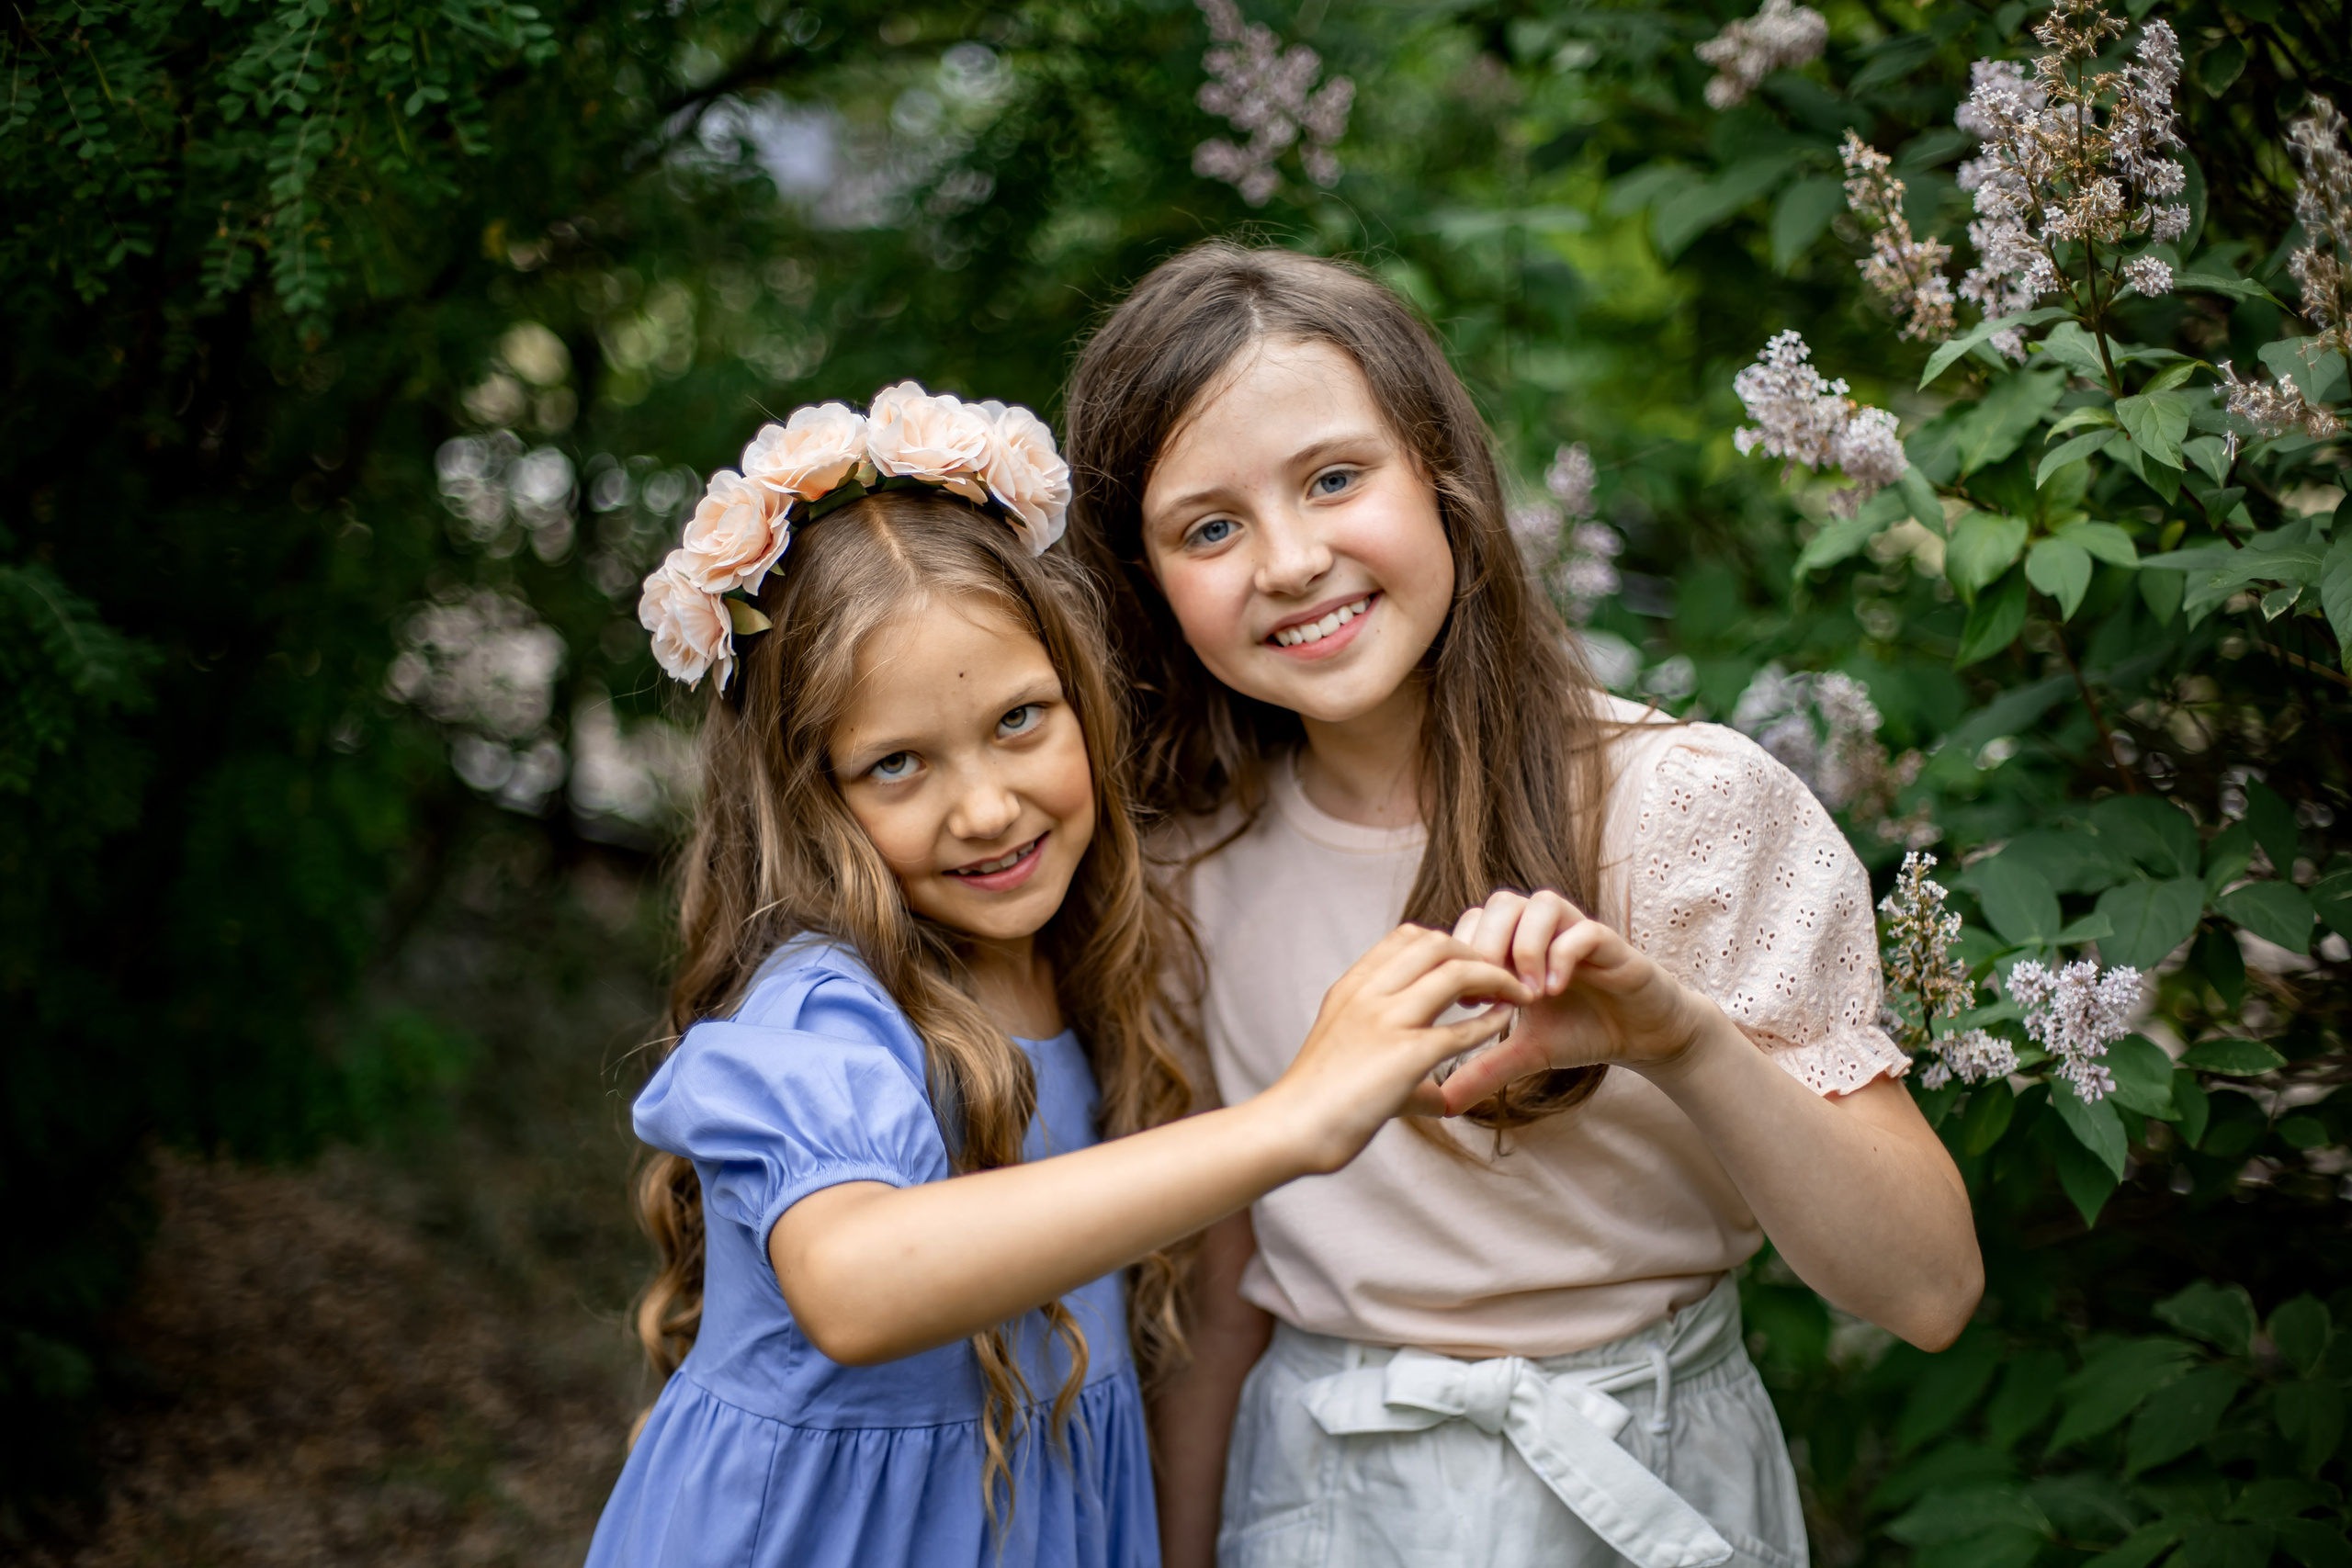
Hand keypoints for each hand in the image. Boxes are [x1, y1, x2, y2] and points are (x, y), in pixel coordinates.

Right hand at [1260, 925, 1531, 1173]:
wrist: (1290, 1128)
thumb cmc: (1316, 1103)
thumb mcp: (1349, 1062)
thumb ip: (1399, 1069)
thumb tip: (1439, 1098)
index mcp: (1352, 988)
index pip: (1406, 937)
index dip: (1446, 943)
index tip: (1469, 966)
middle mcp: (1368, 994)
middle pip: (1436, 943)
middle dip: (1477, 953)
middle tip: (1502, 975)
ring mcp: (1386, 1021)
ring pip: (1455, 972)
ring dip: (1495, 978)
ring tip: (1518, 992)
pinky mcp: (1406, 1056)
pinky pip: (1463, 1029)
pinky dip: (1491, 1021)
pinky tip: (1506, 1023)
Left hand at [1433, 890, 1717, 1113]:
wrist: (1645, 1036)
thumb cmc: (1585, 1031)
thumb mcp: (1528, 1052)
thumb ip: (1487, 1068)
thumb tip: (1445, 1103)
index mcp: (1519, 944)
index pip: (1475, 920)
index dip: (1463, 953)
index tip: (1465, 1002)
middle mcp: (1546, 929)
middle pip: (1501, 903)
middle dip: (1487, 945)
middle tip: (1488, 996)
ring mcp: (1578, 930)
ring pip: (1540, 904)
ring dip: (1525, 947)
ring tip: (1526, 995)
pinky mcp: (1612, 943)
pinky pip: (1583, 930)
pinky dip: (1563, 955)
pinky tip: (1553, 991)